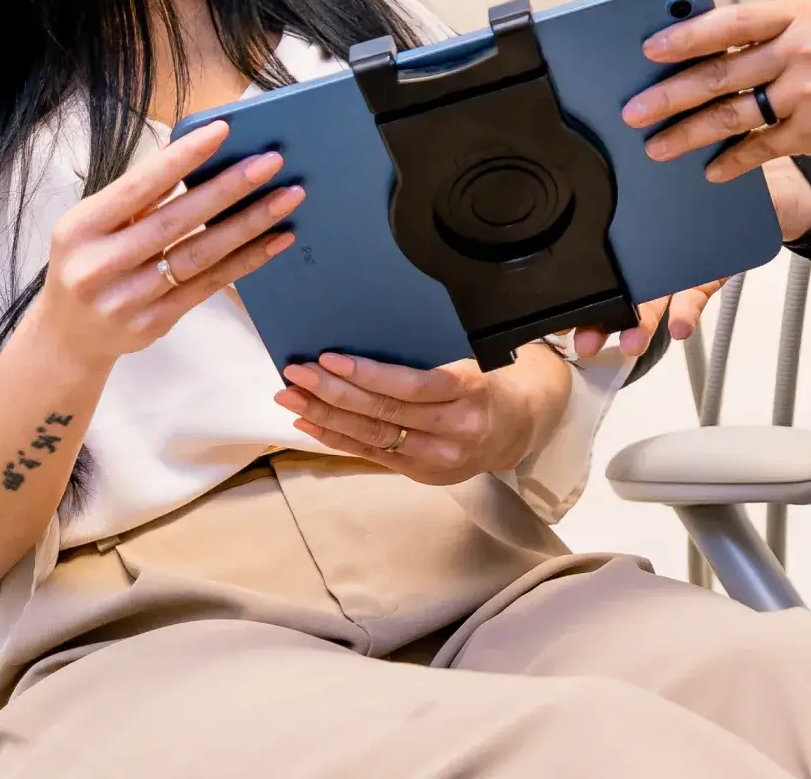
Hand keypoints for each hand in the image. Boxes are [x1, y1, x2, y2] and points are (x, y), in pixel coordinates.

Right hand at [33, 120, 300, 368]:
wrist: (68, 338)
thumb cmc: (88, 262)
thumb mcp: (94, 224)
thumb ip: (137, 194)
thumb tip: (189, 148)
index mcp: (81, 228)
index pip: (139, 186)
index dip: (182, 157)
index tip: (223, 130)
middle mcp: (99, 266)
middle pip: (176, 220)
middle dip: (229, 188)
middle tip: (271, 161)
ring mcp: (126, 300)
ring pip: (200, 255)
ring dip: (250, 224)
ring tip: (288, 197)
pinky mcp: (153, 324)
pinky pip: (209, 286)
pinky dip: (247, 260)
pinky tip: (277, 239)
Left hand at [277, 348, 561, 484]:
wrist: (520, 427)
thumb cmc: (491, 379)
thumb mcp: (471, 358)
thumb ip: (428, 358)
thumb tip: (367, 336)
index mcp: (469, 391)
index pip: (410, 386)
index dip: (366, 374)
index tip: (328, 357)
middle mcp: (452, 430)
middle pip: (382, 413)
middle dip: (332, 393)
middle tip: (295, 374)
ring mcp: (436, 458)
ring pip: (371, 437)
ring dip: (324, 416)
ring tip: (290, 398)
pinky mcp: (421, 473)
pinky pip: (372, 454)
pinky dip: (337, 438)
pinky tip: (309, 424)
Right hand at [568, 158, 810, 357]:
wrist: (778, 186)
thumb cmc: (723, 166)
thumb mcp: (690, 156)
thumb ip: (663, 156)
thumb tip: (630, 128)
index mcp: (643, 216)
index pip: (605, 246)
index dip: (582, 276)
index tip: (561, 304)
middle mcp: (655, 243)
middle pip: (620, 282)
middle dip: (598, 315)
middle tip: (584, 337)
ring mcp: (681, 262)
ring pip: (652, 299)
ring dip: (638, 324)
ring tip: (630, 342)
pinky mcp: (710, 274)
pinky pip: (695, 296)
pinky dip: (687, 313)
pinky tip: (679, 327)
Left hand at [623, 0, 810, 181]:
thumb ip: (783, 32)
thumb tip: (725, 50)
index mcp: (803, 14)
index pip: (731, 21)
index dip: (687, 35)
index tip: (652, 48)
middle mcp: (802, 50)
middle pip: (720, 73)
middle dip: (669, 94)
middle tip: (635, 110)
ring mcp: (809, 93)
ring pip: (732, 115)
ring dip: (689, 133)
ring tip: (658, 146)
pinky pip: (762, 148)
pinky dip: (734, 161)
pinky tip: (712, 170)